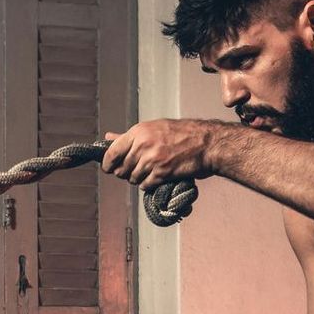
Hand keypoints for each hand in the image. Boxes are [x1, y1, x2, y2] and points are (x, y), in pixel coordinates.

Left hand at [101, 119, 220, 188]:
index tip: (108, 168)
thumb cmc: (182, 134)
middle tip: (135, 171)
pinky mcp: (162, 173)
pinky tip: (156, 178)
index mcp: (139, 132)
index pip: (112, 151)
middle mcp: (143, 145)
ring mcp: (152, 159)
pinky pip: (145, 185)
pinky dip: (149, 185)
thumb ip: (129, 136)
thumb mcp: (154, 128)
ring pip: (133, 178)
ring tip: (149, 173)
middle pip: (122, 168)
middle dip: (125, 173)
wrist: (206, 143)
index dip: (107, 163)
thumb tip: (108, 138)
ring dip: (139, 179)